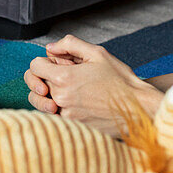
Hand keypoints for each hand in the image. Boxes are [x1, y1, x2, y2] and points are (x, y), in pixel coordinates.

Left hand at [24, 35, 161, 136]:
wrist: (137, 108)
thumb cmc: (120, 80)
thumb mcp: (97, 53)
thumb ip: (70, 45)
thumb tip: (50, 48)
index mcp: (64, 77)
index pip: (34, 67)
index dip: (43, 61)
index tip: (56, 63)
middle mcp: (61, 98)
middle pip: (35, 85)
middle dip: (45, 77)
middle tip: (62, 76)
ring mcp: (65, 115)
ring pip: (42, 102)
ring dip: (49, 94)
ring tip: (67, 90)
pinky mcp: (72, 127)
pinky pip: (54, 116)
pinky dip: (59, 108)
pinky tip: (75, 103)